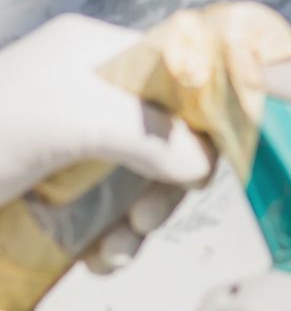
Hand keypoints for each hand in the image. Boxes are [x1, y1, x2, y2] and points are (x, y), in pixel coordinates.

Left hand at [0, 15, 214, 271]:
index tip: (208, 167)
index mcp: (94, 53)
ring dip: (142, 223)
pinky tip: (98, 257)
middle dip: (169, 186)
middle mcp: (91, 89)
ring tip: (114, 253)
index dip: (210, 117)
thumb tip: (203, 164)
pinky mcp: (61, 183)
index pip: (187, 72)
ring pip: (149, 179)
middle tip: (146, 221)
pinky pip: (116, 208)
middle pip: (176, 135)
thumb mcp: (65, 120)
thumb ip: (145, 132)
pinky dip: (117, 237)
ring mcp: (76, 138)